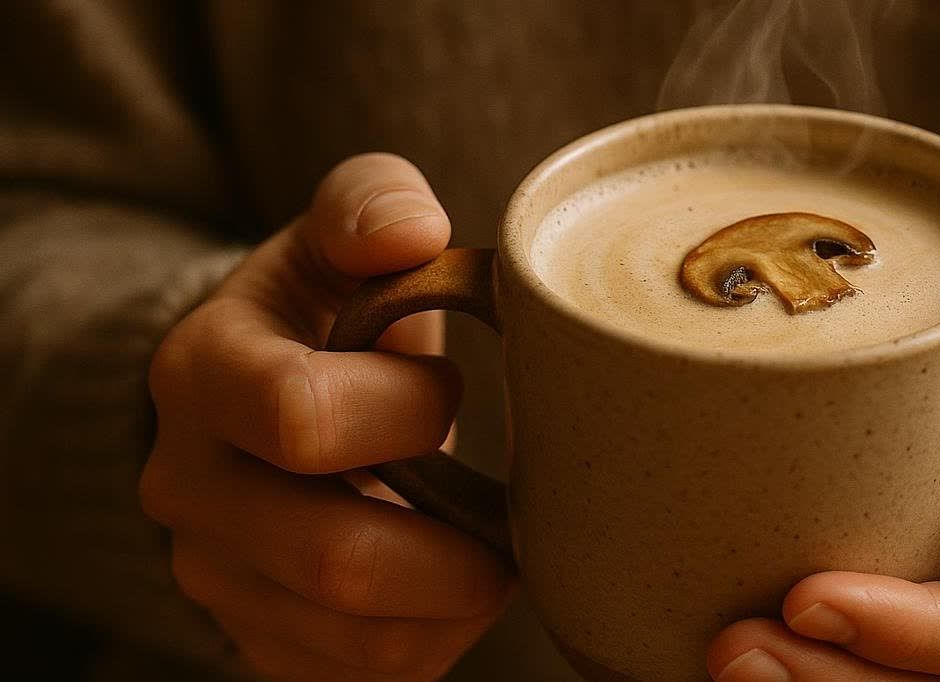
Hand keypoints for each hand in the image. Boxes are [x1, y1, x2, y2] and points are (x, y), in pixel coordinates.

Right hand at [141, 153, 510, 680]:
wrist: (264, 396)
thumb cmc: (323, 305)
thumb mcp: (337, 234)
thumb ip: (371, 205)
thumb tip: (411, 233)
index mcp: (202, 374)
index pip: (303, 416)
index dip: (410, 410)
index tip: (450, 390)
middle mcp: (189, 489)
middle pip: (335, 560)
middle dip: (458, 545)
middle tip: (513, 512)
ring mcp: (219, 576)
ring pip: (363, 638)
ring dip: (461, 601)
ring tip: (494, 547)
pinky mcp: (261, 639)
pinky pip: (370, 674)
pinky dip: (439, 638)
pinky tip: (451, 581)